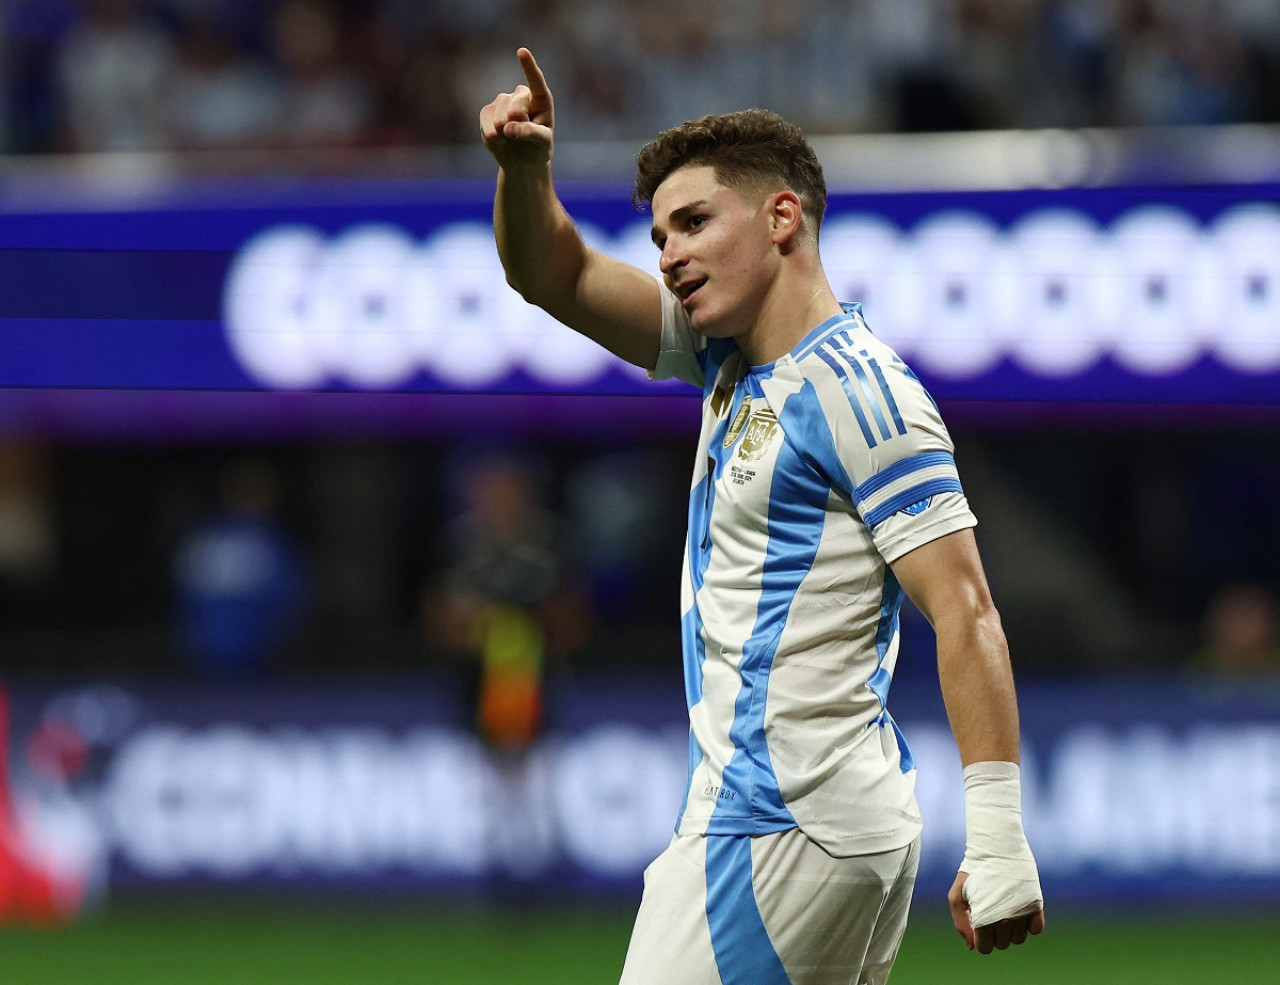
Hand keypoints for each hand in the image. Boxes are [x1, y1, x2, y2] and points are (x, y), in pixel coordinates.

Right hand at [479, 48, 554, 168]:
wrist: (522, 161)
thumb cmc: (538, 149)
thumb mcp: (542, 144)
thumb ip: (530, 132)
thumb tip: (507, 128)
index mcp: (541, 99)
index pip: (536, 81)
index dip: (528, 67)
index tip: (522, 51)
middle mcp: (521, 95)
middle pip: (516, 109)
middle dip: (518, 126)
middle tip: (522, 135)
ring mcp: (503, 102)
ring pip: (500, 118)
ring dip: (505, 135)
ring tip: (512, 139)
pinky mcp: (487, 112)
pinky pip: (486, 123)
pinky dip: (493, 137)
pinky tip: (500, 140)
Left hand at [948, 871, 1044, 954]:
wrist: (997, 848)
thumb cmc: (973, 872)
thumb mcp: (957, 895)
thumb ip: (960, 922)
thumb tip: (971, 946)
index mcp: (984, 919)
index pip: (985, 949)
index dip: (980, 939)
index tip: (978, 925)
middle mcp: (1005, 920)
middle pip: (1002, 945)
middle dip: (993, 934)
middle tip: (990, 913)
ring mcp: (1022, 913)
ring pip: (1019, 940)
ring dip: (1011, 931)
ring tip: (1003, 911)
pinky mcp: (1036, 905)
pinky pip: (1036, 929)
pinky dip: (1029, 925)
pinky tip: (1018, 909)